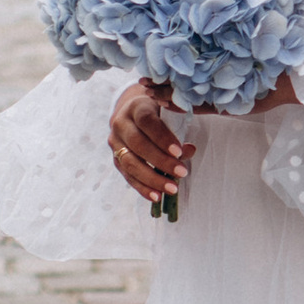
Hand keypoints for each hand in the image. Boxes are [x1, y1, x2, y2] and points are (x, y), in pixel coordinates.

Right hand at [109, 82, 192, 209]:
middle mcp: (121, 124)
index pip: (146, 121)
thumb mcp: (168, 112)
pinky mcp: (116, 159)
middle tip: (182, 172)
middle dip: (161, 161)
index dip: (162, 137)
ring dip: (152, 179)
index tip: (178, 151)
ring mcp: (115, 143)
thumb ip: (179, 127)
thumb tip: (189, 150)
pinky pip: (127, 176)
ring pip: (130, 163)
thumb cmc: (157, 112)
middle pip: (138, 144)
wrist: (132, 112)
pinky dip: (142, 188)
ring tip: (172, 189)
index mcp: (135, 107)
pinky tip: (156, 196)